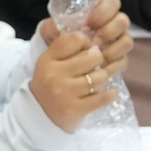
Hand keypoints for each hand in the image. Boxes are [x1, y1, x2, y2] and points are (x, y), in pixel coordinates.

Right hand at [29, 17, 117, 131]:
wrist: (40, 116)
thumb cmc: (51, 84)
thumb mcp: (51, 63)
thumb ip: (67, 48)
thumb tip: (94, 34)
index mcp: (48, 59)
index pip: (76, 38)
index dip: (86, 42)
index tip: (86, 49)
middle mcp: (54, 74)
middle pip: (93, 56)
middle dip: (98, 60)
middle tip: (95, 66)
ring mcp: (64, 93)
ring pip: (99, 77)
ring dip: (102, 78)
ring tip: (96, 80)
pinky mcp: (75, 109)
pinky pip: (102, 97)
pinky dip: (110, 94)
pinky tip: (110, 92)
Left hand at [36, 0, 132, 79]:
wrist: (60, 63)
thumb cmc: (58, 40)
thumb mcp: (49, 30)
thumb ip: (52, 27)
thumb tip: (59, 31)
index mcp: (99, 10)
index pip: (112, 3)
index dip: (104, 12)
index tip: (89, 23)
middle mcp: (112, 23)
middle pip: (123, 21)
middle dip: (108, 32)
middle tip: (93, 42)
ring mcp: (118, 41)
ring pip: (127, 41)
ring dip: (111, 50)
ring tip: (95, 58)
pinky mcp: (120, 59)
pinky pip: (123, 60)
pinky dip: (112, 65)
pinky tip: (98, 68)